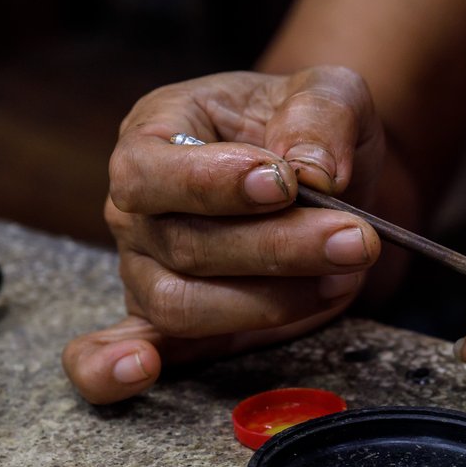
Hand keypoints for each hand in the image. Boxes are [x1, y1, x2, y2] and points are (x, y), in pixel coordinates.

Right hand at [62, 67, 387, 403]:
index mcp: (158, 133)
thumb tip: (314, 169)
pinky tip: (139, 371)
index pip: (153, 168)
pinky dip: (111, 373)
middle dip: (275, 247)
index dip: (213, 183)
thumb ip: (323, 115)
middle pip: (182, 244)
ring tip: (337, 277)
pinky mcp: (169, 325)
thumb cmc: (311, 129)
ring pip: (183, 305)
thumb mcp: (331, 93)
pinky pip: (112, 356)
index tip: (286, 183)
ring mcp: (146, 270)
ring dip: (266, 301)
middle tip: (355, 238)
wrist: (331, 182)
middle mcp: (138, 208)